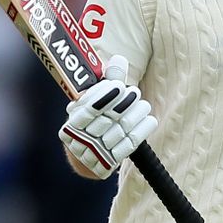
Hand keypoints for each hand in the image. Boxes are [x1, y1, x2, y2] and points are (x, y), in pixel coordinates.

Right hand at [58, 55, 156, 178]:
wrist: (88, 155)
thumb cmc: (94, 118)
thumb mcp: (95, 98)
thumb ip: (108, 79)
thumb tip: (119, 59)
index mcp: (72, 121)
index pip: (90, 107)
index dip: (106, 96)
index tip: (121, 86)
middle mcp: (80, 139)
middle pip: (108, 118)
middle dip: (125, 103)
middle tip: (135, 93)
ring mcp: (94, 153)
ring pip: (121, 130)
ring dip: (137, 115)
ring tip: (144, 106)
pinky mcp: (108, 164)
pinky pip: (129, 145)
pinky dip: (142, 131)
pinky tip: (150, 120)